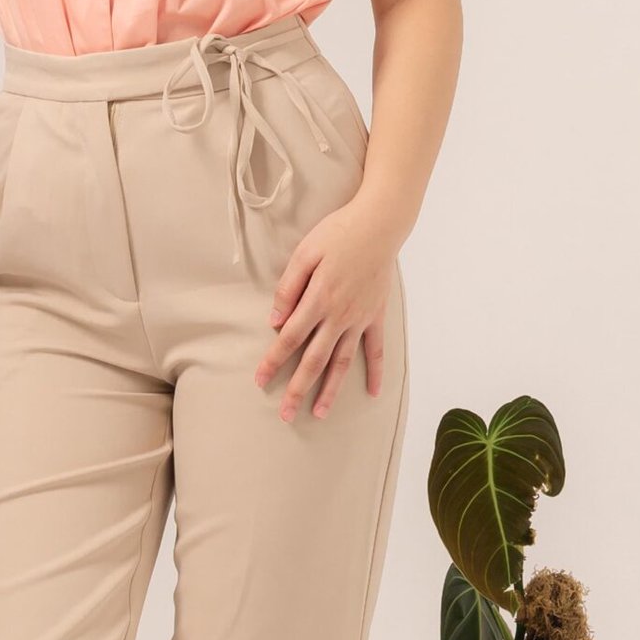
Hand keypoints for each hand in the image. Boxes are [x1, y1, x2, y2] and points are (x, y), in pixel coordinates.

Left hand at [253, 198, 398, 423]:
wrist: (379, 225)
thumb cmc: (338, 234)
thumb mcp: (305, 253)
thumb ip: (288, 288)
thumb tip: (275, 321)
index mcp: (318, 300)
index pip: (290, 339)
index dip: (274, 361)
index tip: (260, 380)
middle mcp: (339, 316)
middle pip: (314, 360)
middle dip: (298, 389)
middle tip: (285, 415)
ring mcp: (360, 319)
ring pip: (342, 362)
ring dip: (331, 389)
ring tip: (320, 413)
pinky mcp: (376, 316)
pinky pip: (376, 349)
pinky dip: (376, 371)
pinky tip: (372, 393)